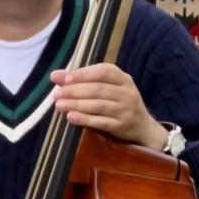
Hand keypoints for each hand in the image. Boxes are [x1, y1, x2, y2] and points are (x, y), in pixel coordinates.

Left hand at [51, 64, 167, 147]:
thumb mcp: (107, 88)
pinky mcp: (121, 125)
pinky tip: (71, 117)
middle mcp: (126, 92)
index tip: (65, 79)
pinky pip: (101, 122)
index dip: (83, 74)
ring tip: (59, 105)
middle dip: (75, 91)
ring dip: (76, 104)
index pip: (104, 71)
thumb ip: (83, 80)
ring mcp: (125, 109)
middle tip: (56, 94)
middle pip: (98, 89)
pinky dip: (84, 119)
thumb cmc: (119, 103)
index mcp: (123, 78)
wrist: (142, 126)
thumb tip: (55, 75)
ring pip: (98, 105)